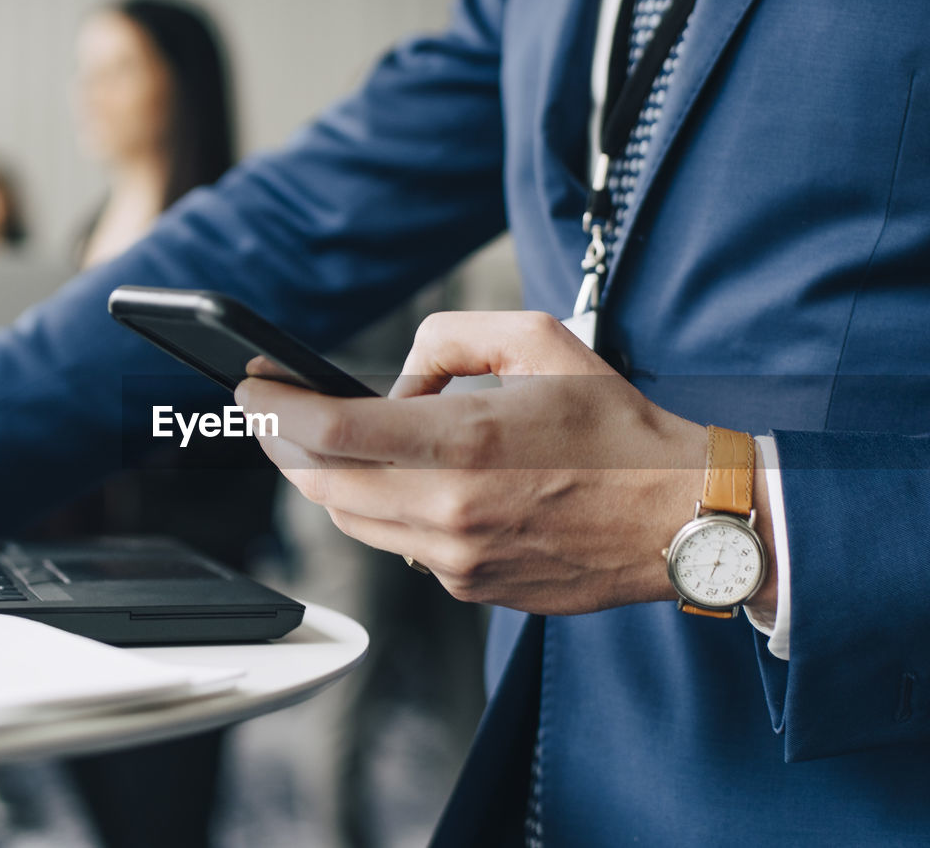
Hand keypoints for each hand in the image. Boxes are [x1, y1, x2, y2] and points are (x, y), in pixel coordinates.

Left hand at [237, 311, 773, 615]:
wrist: (677, 517)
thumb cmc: (616, 429)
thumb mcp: (539, 340)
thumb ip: (450, 340)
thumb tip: (396, 381)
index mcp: (463, 443)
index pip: (330, 432)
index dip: (275, 409)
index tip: (251, 389)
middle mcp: (448, 510)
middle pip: (321, 484)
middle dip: (285, 446)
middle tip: (275, 414)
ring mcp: (454, 560)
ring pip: (352, 520)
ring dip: (331, 480)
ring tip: (339, 442)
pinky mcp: (467, 588)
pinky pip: (399, 546)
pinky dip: (388, 511)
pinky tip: (415, 485)